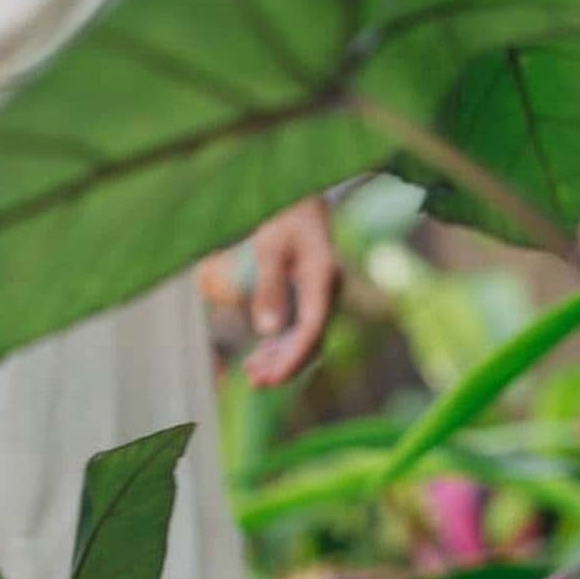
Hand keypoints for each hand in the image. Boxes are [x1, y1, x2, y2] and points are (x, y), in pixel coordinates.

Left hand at [242, 196, 337, 387]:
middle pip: (312, 339)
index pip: (313, 328)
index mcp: (323, 275)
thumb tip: (267, 332)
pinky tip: (257, 359)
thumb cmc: (283, 215)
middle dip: (285, 365)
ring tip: (250, 375)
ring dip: (280, 359)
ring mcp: (323, 294)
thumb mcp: (269, 247)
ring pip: (305, 338)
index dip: (293, 357)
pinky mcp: (313, 296)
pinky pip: (300, 329)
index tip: (272, 378)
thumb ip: (269, 288)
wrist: (299, 195)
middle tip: (254, 383)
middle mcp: (329, 288)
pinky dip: (280, 345)